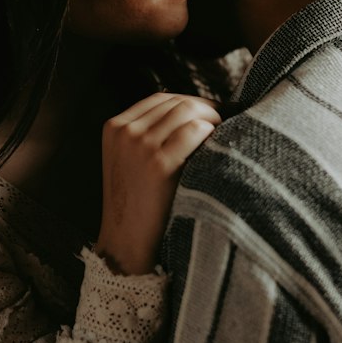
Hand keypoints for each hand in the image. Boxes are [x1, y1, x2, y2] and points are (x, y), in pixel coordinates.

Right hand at [94, 92, 220, 275]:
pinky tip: (218, 145)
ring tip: (225, 132)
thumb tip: (192, 111)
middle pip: (176, 102)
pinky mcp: (159, 164)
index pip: (160, 99)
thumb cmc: (137, 204)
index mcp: (115, 128)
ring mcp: (140, 147)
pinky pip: (195, 131)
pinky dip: (211, 133)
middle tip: (226, 121)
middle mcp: (125, 132)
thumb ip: (148, 134)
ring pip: (187, 111)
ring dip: (212, 118)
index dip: (190, 101)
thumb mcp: (128, 161)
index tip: (210, 112)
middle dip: (206, 108)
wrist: (127, 243)